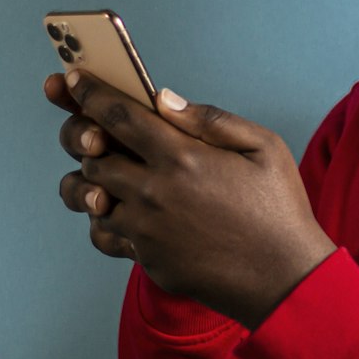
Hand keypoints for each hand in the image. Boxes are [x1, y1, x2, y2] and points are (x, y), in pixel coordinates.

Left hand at [44, 70, 335, 328]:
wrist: (285, 278)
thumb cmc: (280, 210)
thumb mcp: (265, 148)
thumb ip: (212, 120)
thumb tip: (164, 100)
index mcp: (184, 157)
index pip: (118, 116)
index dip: (90, 93)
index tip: (73, 79)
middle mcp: (156, 192)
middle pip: (92, 156)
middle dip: (86, 138)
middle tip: (94, 132)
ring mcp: (147, 230)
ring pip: (91, 197)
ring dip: (94, 180)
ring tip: (109, 174)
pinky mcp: (147, 259)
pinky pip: (104, 235)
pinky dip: (105, 219)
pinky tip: (123, 210)